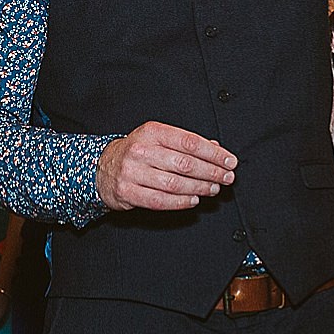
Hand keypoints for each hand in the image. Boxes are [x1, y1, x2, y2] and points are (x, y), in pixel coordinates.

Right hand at [96, 122, 236, 211]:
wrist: (104, 167)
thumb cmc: (137, 152)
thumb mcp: (158, 139)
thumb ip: (186, 143)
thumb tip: (215, 148)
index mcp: (152, 132)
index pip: (190, 142)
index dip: (214, 153)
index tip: (229, 161)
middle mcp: (141, 150)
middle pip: (185, 164)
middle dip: (211, 172)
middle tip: (226, 178)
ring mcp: (133, 172)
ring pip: (174, 183)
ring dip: (199, 188)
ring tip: (213, 189)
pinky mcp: (128, 192)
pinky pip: (160, 200)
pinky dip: (181, 202)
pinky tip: (194, 199)